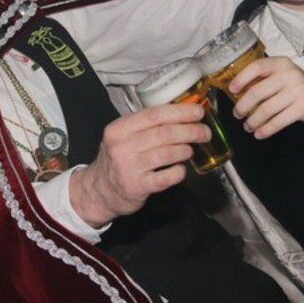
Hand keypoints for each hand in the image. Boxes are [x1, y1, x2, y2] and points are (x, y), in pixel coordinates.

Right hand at [70, 103, 208, 226]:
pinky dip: (179, 171)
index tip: (198, 112)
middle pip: (165, 133)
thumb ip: (145, 125)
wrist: (99, 190)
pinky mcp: (138, 187)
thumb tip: (182, 113)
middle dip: (191, 131)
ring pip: (168, 153)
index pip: (154, 114)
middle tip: (204, 132)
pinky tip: (180, 169)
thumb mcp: (122, 136)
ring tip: (190, 150)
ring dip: (186, 150)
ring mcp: (129, 167)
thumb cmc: (117, 159)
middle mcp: (122, 146)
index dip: (180, 112)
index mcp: (119, 128)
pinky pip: (167, 176)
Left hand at [229, 57, 303, 138]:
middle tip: (237, 114)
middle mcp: (289, 74)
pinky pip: (278, 122)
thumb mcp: (283, 76)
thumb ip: (265, 80)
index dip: (241, 78)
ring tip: (248, 126)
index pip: (256, 67)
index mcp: (281, 63)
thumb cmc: (299, 88)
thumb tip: (237, 92)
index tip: (231, 90)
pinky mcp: (303, 108)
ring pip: (266, 110)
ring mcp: (298, 91)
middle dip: (243, 106)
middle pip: (257, 92)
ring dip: (253, 121)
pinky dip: (266, 130)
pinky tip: (259, 134)